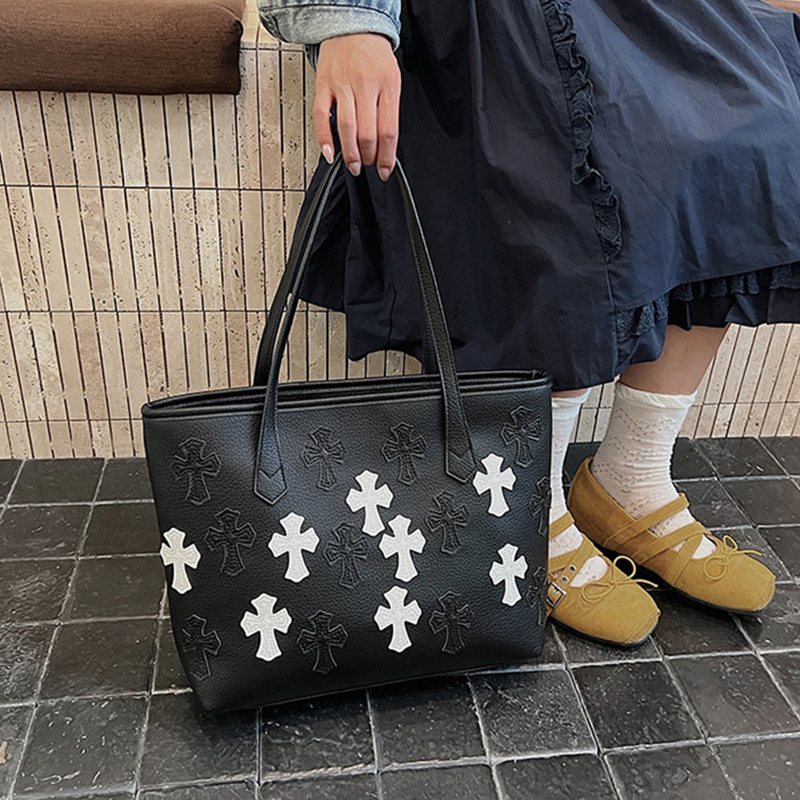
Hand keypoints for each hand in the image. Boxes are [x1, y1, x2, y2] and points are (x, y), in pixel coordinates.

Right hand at [314, 33, 400, 180]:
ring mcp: (342, 85)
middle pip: (367, 133)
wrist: (352, 26)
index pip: (388, 130)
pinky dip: (324, 138)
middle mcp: (365, 85)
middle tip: (369, 165)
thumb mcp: (392, 79)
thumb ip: (389, 110)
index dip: (387, 156)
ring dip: (350, 154)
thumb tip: (385, 145)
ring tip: (354, 165)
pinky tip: (328, 153)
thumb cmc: (374, 56)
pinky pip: (321, 115)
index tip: (385, 170)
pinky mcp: (323, 85)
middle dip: (369, 157)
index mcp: (387, 85)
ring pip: (346, 128)